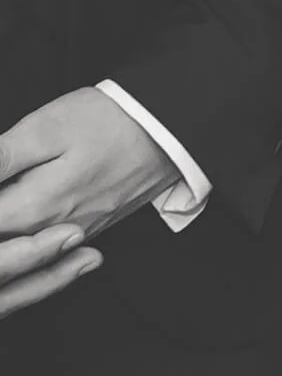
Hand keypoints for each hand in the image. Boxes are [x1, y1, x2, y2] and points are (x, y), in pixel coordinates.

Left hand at [0, 89, 176, 317]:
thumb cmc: (109, 122)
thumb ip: (1, 157)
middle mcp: (54, 231)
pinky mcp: (88, 228)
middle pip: (3, 248)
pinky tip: (18, 230)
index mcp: (36, 207)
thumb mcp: (45, 129)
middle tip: (0, 193)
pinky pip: (46, 247)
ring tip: (8, 215)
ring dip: (7, 243)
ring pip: (22, 253)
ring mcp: (74, 234)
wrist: (170, 131)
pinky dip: (24, 246)